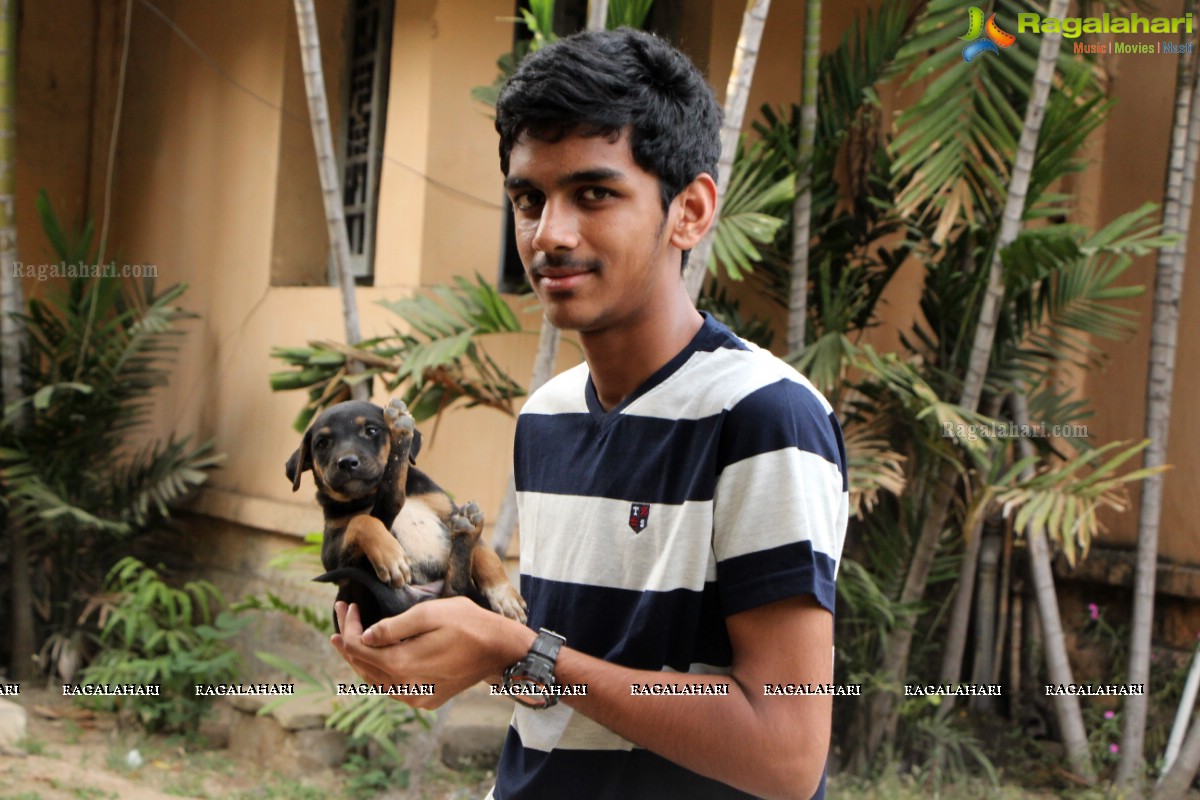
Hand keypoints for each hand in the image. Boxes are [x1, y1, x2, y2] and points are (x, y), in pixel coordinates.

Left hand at [330, 597, 534, 709]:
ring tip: (347, 636)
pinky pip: (391, 687)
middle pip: (361, 665)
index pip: (358, 647)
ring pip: (374, 679)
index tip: (348, 605)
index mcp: (401, 664)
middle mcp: (404, 688)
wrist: (500, 650)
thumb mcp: (430, 614)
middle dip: (347, 639)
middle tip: (340, 615)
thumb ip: (394, 626)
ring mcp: (415, 697)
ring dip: (360, 656)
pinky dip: (378, 670)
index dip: (348, 626)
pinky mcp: (425, 700)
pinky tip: (375, 655)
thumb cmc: (469, 625)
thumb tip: (364, 636)